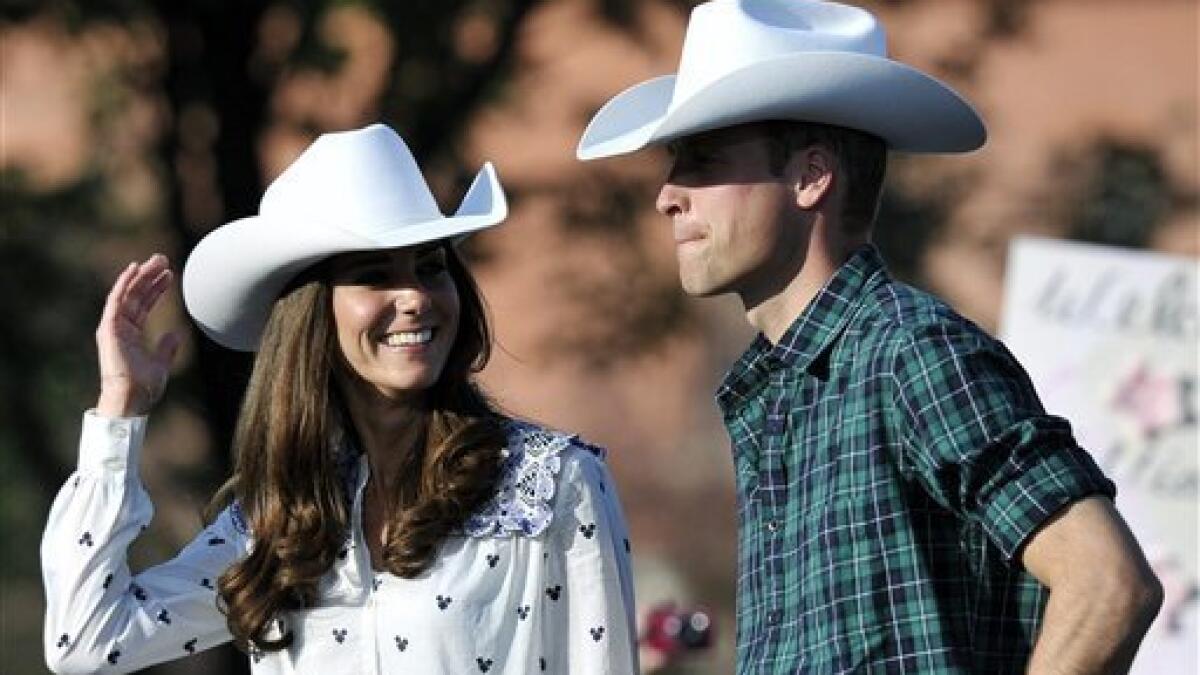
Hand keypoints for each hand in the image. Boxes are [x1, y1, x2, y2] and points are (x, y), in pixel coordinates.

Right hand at [95, 254, 181, 416]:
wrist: (132, 399)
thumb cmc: (144, 386)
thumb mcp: (161, 364)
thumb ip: (167, 348)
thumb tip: (176, 333)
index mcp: (131, 334)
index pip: (144, 305)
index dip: (156, 289)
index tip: (169, 275)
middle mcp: (121, 327)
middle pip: (136, 295)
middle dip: (149, 276)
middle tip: (163, 259)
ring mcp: (113, 327)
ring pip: (128, 293)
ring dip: (140, 275)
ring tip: (156, 260)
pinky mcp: (109, 328)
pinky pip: (116, 300)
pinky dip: (124, 283)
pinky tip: (133, 269)